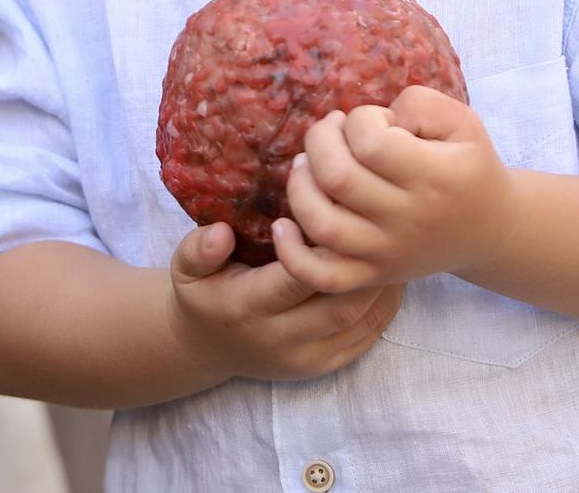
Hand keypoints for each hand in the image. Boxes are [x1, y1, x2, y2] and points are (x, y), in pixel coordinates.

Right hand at [163, 222, 403, 383]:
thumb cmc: (203, 294)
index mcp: (247, 307)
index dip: (318, 245)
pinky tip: (390, 277)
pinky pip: (366, 338)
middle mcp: (280, 338)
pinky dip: (384, 307)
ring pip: (359, 320)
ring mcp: (306, 357)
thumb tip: (222, 232)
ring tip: (392, 244)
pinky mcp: (323, 366)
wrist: (205, 348)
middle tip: (380, 224)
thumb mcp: (185, 266)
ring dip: (382, 284)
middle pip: (339, 302)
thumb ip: (199, 248)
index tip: (329, 211)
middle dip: (364, 265)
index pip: (296, 276)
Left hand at [273, 88, 516, 293]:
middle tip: (332, 130)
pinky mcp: (373, 275)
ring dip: (300, 185)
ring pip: (322, 224)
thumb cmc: (468, 166)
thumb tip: (377, 118)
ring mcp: (388, 253)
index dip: (359, 120)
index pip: (371, 143)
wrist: (490, 229)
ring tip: (307, 165)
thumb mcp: (462, 121)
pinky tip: (283, 224)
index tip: (372, 121)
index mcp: (435, 177)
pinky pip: (322, 277)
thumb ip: (419, 104)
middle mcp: (409, 219)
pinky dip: (292, 254)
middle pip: (337, 178)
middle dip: (320, 140)